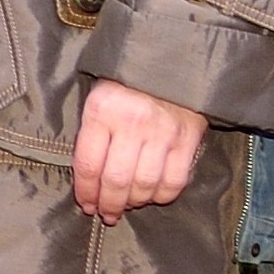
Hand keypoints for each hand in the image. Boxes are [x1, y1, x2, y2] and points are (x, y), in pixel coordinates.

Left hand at [71, 81, 208, 220]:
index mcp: (102, 109)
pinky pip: (174, 181)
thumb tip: (87, 179)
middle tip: (106, 214)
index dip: (85, 192)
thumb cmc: (127, 80)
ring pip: (145, 185)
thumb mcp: (98, 95)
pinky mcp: (188, 139)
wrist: (172, 58)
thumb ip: (92, 133)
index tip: (86, 205)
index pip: (88, 164)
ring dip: (134, 203)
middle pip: (116, 180)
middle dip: (108, 204)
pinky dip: (162, 195)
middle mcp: (132, 122)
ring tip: (127, 206)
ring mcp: (163, 132)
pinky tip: (152, 195)